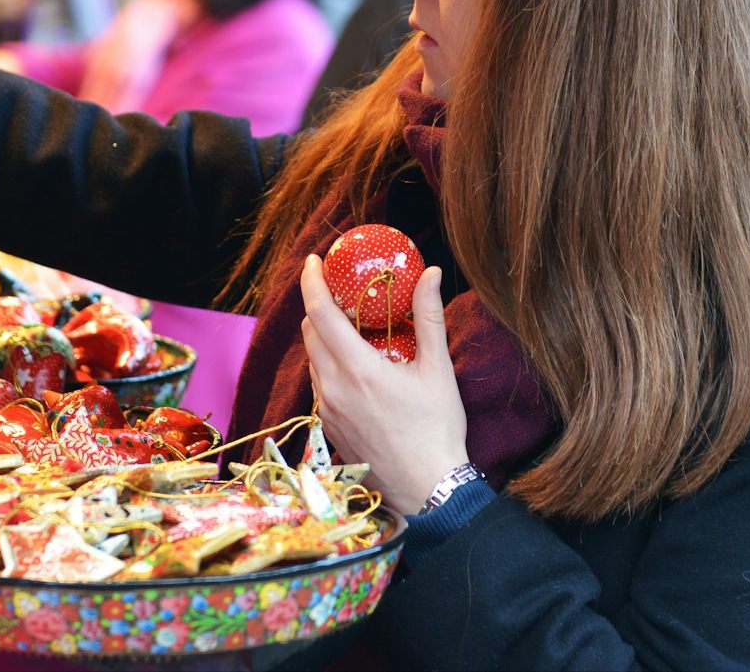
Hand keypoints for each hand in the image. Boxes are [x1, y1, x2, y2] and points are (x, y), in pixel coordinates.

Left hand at [299, 256, 469, 514]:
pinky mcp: (329, 428)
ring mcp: (328, 411)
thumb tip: (432, 273)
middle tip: (341, 292)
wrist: (427, 490)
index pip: (320, 313)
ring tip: (352, 329)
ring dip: (324, 338)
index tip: (313, 260)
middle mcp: (334, 389)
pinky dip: (330, 365)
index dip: (311, 281)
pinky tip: (356, 368)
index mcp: (359, 370)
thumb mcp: (438, 370)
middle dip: (319, 306)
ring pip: (313, 360)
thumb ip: (429, 317)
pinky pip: (320, 385)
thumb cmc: (438, 430)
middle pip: (310, 334)